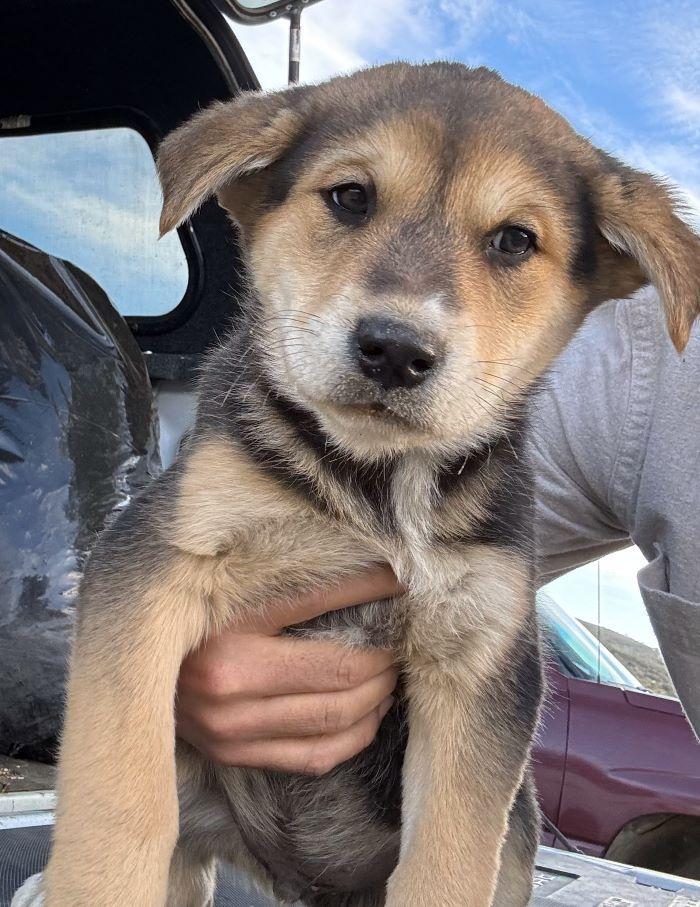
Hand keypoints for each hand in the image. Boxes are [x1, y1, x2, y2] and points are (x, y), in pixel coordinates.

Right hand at [176, 567, 400, 774]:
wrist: (131, 671)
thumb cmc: (188, 621)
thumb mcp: (228, 589)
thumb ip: (283, 579)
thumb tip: (357, 565)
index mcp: (227, 625)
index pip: (318, 601)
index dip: (370, 590)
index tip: (400, 581)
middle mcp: (227, 680)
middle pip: (338, 671)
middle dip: (383, 656)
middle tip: (399, 641)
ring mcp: (230, 726)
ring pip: (334, 718)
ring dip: (377, 697)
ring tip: (391, 677)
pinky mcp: (234, 754)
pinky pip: (314, 756)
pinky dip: (354, 736)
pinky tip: (369, 715)